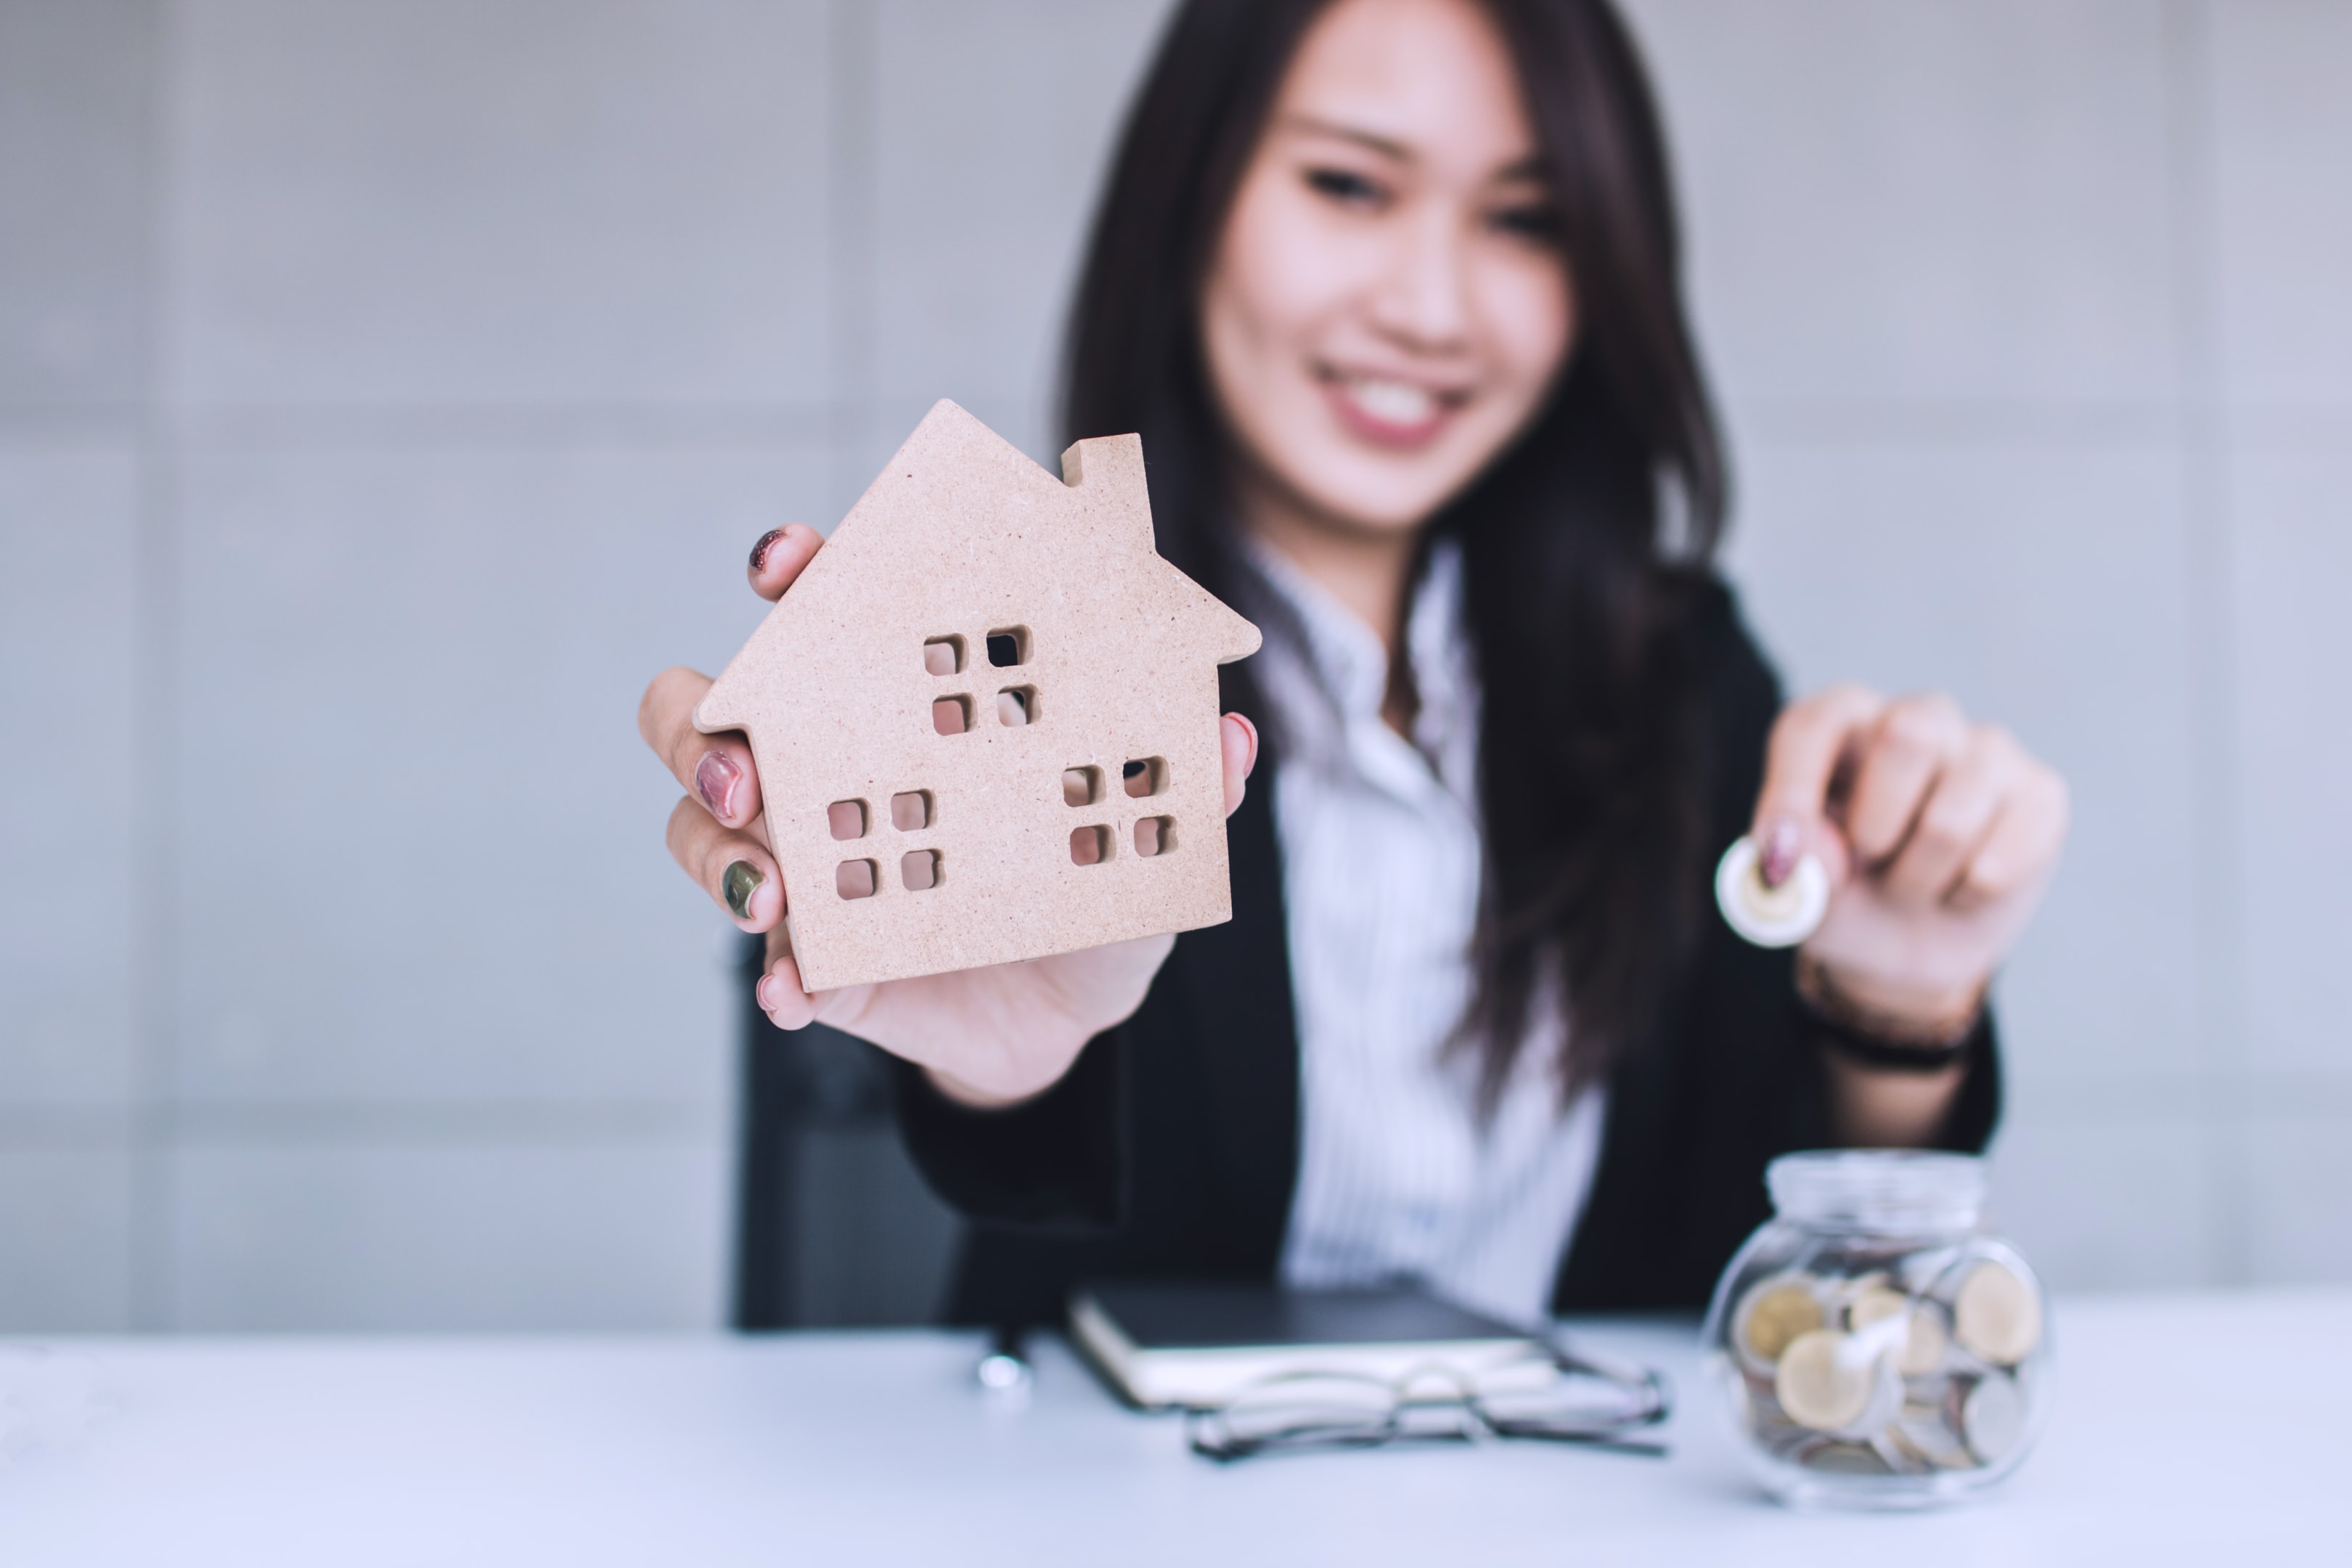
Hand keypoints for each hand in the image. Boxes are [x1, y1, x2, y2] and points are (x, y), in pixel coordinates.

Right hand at [638, 527, 1260, 1107]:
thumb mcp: (1154, 832)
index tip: (792, 564)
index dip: (796, 571)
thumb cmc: (1096, 883)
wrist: (1075, 1012)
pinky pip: (768, 964)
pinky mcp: (813, 961)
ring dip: (718, 854)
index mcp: (905, 703)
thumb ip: (1189, 783)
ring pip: (701, 830)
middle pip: (705, 712)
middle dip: (703, 731)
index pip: (827, 610)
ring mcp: (807, 862)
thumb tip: (1230, 739)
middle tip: (753, 774)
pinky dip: (779, 978)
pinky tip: (799, 991)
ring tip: (773, 895)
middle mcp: (832, 766)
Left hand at [1751, 685, 2068, 1034]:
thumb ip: (1790, 865)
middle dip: (1875, 830)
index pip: (1813, 725)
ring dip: (1917, 880)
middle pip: (1906, 737)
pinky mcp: (2041, 794)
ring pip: (1951, 820)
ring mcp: (1987, 749)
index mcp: (1841, 723)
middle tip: (1867, 862)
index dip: (1794, 791)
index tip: (1784, 857)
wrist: (1908, 945)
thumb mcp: (1796, 890)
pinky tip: (1960, 887)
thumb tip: (1799, 852)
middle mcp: (1916, 718)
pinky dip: (1965, 898)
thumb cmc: (1843, 895)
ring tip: (1910, 883)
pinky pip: (1997, 864)